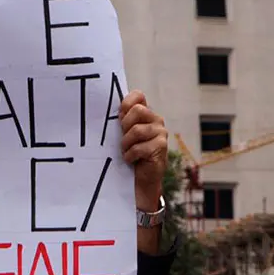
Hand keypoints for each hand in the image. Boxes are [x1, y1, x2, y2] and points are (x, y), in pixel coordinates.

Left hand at [119, 90, 167, 210]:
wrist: (141, 178)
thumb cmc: (130, 154)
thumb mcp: (124, 135)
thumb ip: (122, 121)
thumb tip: (112, 109)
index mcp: (146, 114)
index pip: (138, 96)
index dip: (127, 104)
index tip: (120, 117)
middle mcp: (156, 120)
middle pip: (138, 110)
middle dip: (125, 126)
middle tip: (123, 139)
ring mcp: (160, 133)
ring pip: (137, 130)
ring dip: (126, 144)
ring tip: (126, 151)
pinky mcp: (161, 147)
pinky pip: (139, 147)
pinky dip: (130, 155)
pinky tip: (131, 160)